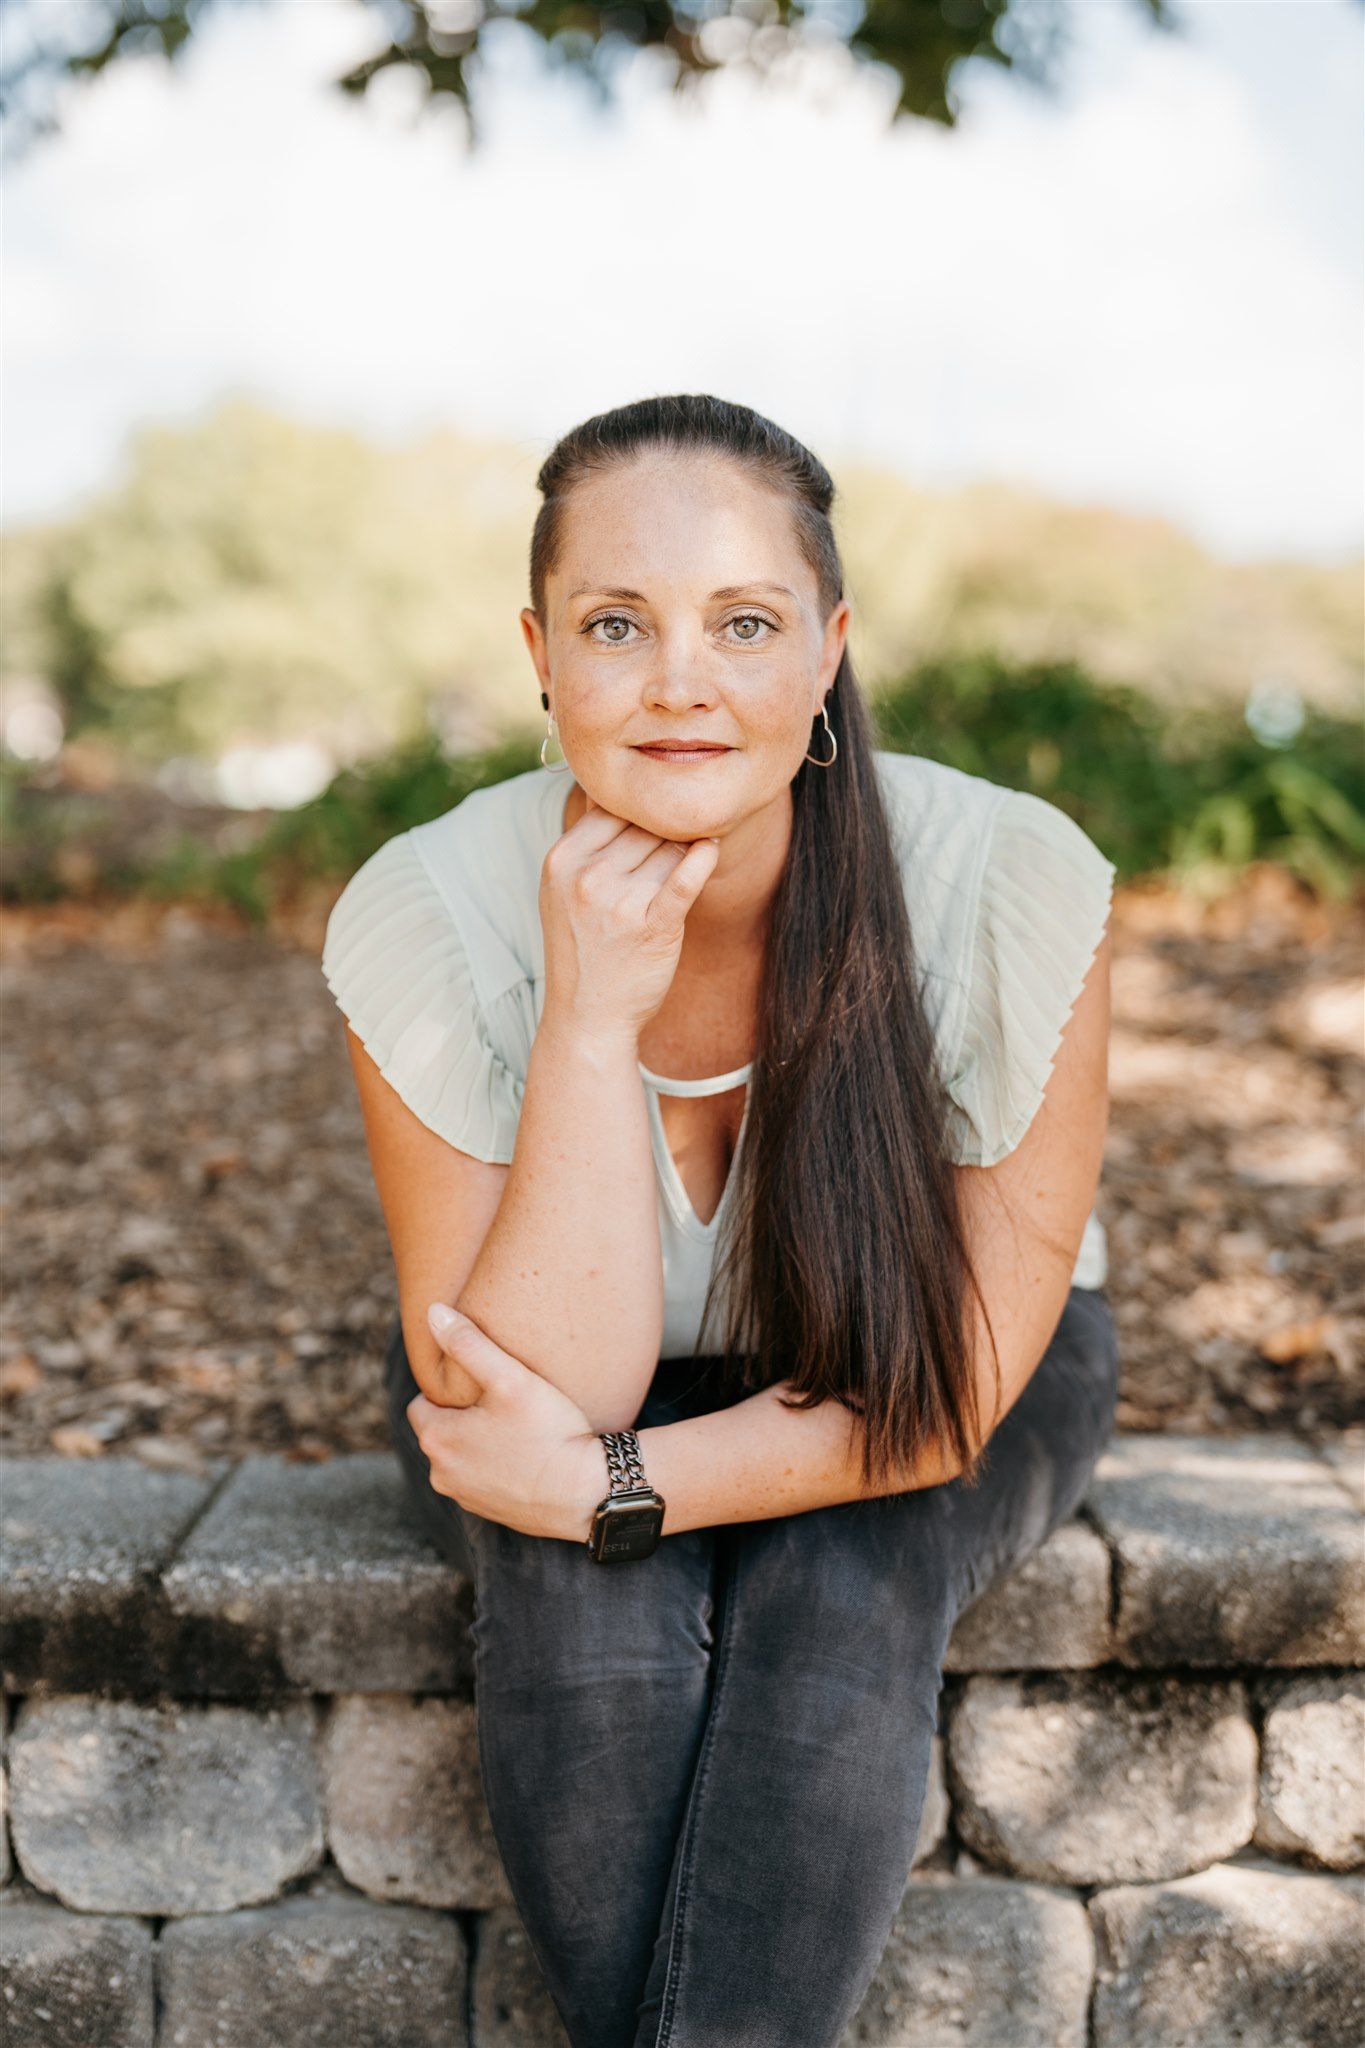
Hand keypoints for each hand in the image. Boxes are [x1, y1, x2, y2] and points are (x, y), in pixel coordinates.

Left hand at [407, 1303, 605, 1541]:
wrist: (588, 1493)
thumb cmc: (549, 1432)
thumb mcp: (510, 1378)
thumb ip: (468, 1343)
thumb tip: (433, 1312)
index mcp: (436, 1439)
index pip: (421, 1402)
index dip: (449, 1390)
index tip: (481, 1384)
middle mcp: (440, 1474)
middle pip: (440, 1430)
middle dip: (462, 1416)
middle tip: (500, 1401)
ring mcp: (464, 1498)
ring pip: (460, 1457)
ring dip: (477, 1442)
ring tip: (515, 1427)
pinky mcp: (489, 1513)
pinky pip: (481, 1480)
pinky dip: (495, 1467)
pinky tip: (526, 1455)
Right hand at [539, 794, 719, 1042]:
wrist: (587, 1018)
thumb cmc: (582, 950)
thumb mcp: (563, 890)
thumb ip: (588, 842)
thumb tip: (614, 790)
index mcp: (561, 859)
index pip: (613, 809)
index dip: (639, 817)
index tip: (651, 833)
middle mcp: (586, 876)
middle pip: (645, 827)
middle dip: (662, 838)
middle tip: (664, 862)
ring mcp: (619, 901)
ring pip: (669, 849)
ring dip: (679, 858)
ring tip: (668, 883)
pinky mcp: (653, 926)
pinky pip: (686, 878)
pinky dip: (703, 859)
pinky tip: (711, 848)